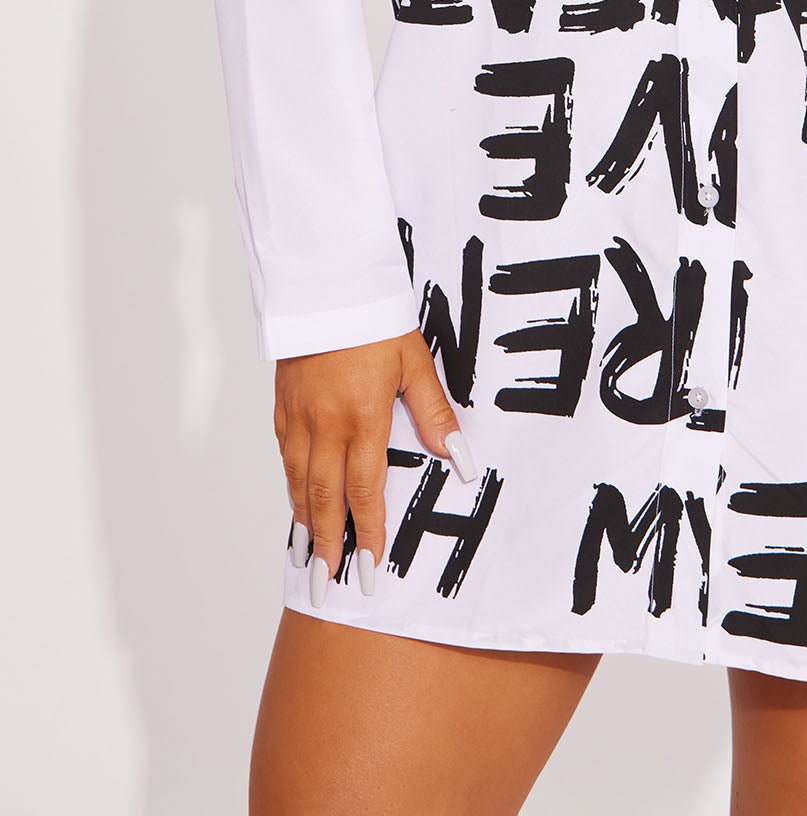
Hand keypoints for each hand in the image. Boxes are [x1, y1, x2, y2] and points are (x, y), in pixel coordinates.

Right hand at [274, 326, 477, 606]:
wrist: (326, 282)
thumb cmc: (376, 319)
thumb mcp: (415, 363)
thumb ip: (435, 415)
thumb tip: (460, 459)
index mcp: (362, 418)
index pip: (364, 490)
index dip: (368, 534)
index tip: (369, 571)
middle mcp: (325, 425)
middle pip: (324, 498)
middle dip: (327, 546)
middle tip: (327, 585)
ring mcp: (299, 416)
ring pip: (299, 482)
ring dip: (304, 523)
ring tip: (307, 557)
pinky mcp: (283, 404)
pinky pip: (285, 456)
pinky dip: (291, 486)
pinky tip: (296, 502)